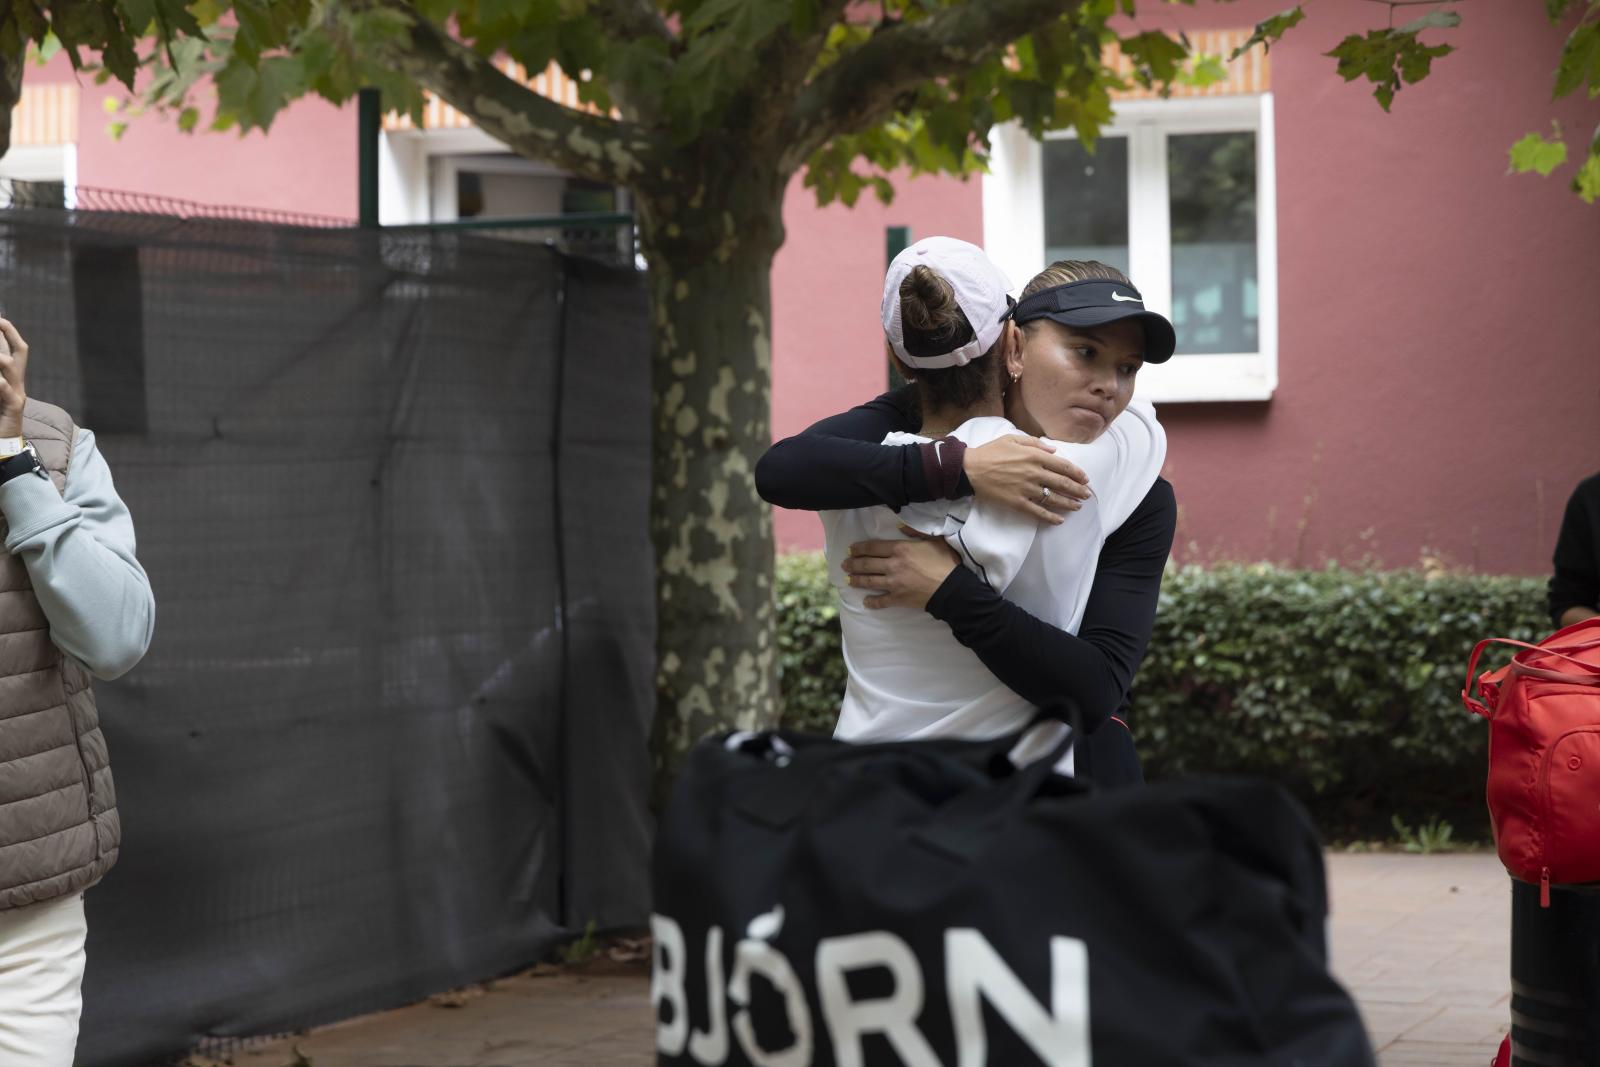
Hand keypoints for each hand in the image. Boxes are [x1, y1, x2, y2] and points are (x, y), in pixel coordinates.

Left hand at [0, 319, 27, 438]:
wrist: (3, 443)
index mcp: (13, 378)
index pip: (16, 348)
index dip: (8, 331)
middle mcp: (18, 383)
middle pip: (20, 352)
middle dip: (8, 334)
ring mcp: (18, 394)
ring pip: (11, 366)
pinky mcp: (14, 407)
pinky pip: (5, 389)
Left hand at [842, 526, 960, 609]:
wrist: (952, 588)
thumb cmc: (945, 562)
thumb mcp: (934, 540)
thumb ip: (916, 532)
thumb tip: (900, 526)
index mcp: (900, 549)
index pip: (873, 547)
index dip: (859, 548)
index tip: (851, 549)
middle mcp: (893, 565)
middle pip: (867, 564)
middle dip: (853, 564)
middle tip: (844, 565)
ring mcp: (894, 583)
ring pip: (869, 581)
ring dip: (856, 580)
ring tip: (848, 580)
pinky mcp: (898, 598)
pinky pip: (881, 601)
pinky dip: (872, 602)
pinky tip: (865, 602)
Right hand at [963, 434, 1088, 524]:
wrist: (970, 469)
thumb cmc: (990, 452)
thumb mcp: (1012, 439)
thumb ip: (1035, 443)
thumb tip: (1054, 450)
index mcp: (1035, 455)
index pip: (1063, 465)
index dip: (1077, 473)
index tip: (1084, 478)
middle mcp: (1034, 472)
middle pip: (1063, 483)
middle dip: (1078, 490)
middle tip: (1086, 495)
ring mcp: (1027, 489)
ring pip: (1054, 498)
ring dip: (1069, 503)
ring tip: (1077, 506)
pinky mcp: (1018, 502)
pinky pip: (1038, 511)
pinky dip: (1050, 517)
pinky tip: (1059, 520)